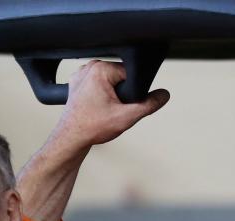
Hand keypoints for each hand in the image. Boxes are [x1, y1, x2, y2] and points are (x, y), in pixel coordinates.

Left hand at [53, 59, 169, 157]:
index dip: (131, 90)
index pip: (131, 72)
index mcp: (100, 69)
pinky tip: (95, 106)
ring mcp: (81, 74)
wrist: (70, 139)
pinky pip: (99, 84)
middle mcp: (89, 67)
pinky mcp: (77, 83)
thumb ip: (149, 104)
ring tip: (101, 109)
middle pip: (120, 76)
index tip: (121, 104)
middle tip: (110, 109)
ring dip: (111, 94)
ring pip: (110, 81)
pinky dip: (100, 94)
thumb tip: (164, 95)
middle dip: (121, 93)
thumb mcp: (126, 117)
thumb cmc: (91, 128)